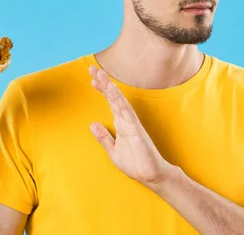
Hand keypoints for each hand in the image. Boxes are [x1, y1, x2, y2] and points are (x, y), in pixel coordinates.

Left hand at [88, 65, 172, 189]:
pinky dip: (120, 102)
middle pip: (113, 97)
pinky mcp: (136, 130)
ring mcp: (132, 124)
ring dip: (110, 88)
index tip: (92, 79)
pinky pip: (127, 113)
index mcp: (121, 124)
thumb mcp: (113, 151)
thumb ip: (104, 137)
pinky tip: (113, 93)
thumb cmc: (135, 163)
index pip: (110, 102)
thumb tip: (93, 124)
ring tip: (101, 76)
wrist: (151, 175)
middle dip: (103, 83)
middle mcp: (126, 120)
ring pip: (119, 101)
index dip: (102, 90)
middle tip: (93, 68)